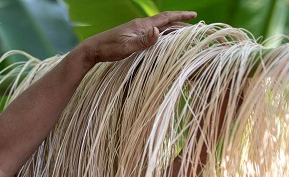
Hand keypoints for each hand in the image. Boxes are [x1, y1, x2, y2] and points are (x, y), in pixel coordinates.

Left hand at [77, 11, 196, 66]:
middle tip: (194, 26)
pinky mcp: (133, 37)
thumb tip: (158, 32)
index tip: (194, 15)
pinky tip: (165, 41)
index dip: (180, 16)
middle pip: (165, 22)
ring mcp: (137, 31)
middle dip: (180, 23)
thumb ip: (143, 41)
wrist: (94, 49)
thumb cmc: (109, 48)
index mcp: (142, 25)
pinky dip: (163, 36)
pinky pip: (153, 34)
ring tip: (184, 34)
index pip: (166, 18)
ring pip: (160, 28)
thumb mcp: (127, 46)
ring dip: (172, 30)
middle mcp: (141, 26)